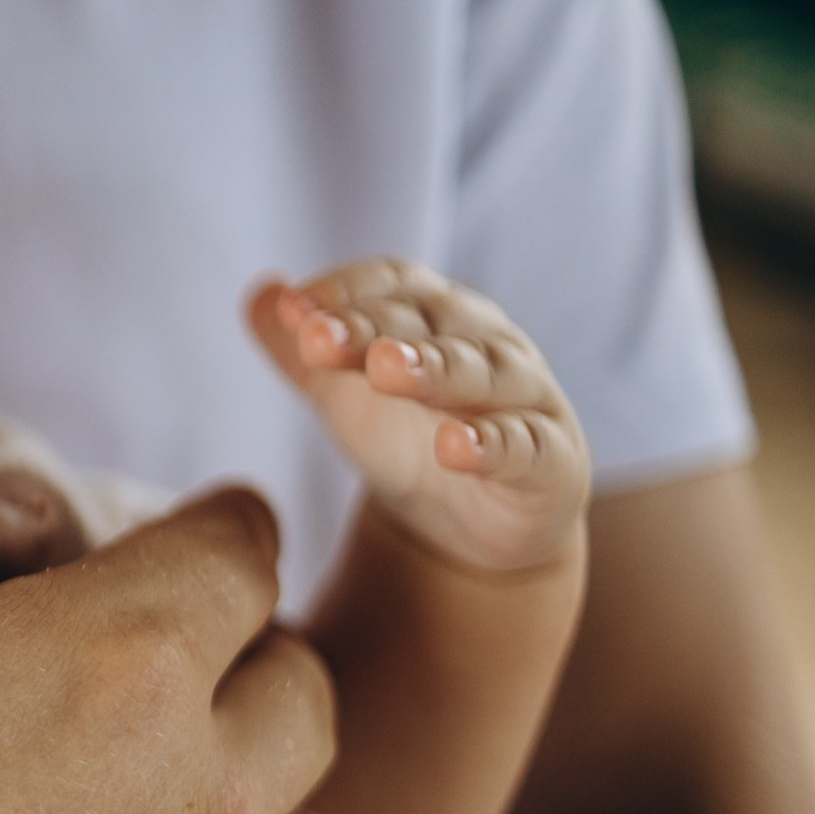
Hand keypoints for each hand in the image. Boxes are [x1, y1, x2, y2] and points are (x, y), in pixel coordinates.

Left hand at [251, 259, 590, 571]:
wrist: (473, 527)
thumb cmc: (410, 438)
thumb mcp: (345, 395)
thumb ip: (301, 351)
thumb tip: (263, 293)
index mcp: (435, 317)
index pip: (393, 285)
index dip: (345, 291)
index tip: (294, 309)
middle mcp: (485, 343)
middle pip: (429, 321)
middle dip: (372, 326)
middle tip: (320, 339)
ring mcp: (525, 399)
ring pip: (484, 371)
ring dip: (435, 367)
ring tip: (386, 369)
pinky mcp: (551, 461)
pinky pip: (526, 447)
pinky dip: (493, 444)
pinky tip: (454, 448)